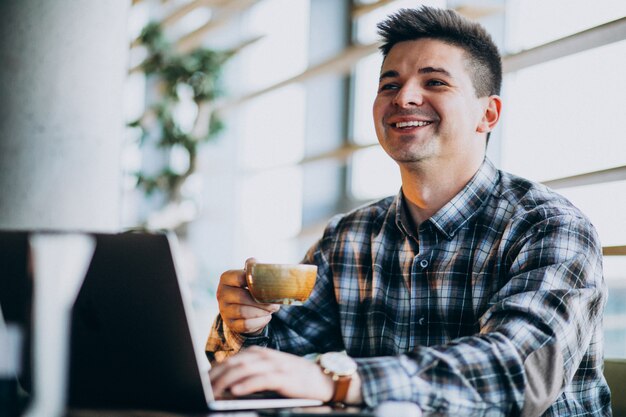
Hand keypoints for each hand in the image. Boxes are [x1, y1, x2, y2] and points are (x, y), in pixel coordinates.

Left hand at [209, 346, 334, 401]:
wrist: (322, 378)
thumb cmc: (293, 378)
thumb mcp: (269, 372)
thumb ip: (250, 374)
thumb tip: (225, 385)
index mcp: (258, 353)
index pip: (231, 360)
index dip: (214, 371)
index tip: (200, 382)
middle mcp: (264, 356)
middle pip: (233, 363)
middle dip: (215, 377)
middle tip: (201, 388)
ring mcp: (274, 365)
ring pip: (244, 370)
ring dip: (226, 381)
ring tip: (212, 391)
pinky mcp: (283, 376)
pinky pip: (261, 379)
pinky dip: (246, 385)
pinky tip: (235, 391)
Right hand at [216, 258, 279, 334]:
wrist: (240, 308)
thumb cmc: (248, 288)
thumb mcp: (248, 276)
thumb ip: (253, 268)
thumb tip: (256, 262)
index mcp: (226, 278)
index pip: (239, 278)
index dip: (255, 282)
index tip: (268, 286)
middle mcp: (221, 294)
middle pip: (242, 297)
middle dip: (262, 302)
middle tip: (275, 304)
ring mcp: (224, 310)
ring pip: (243, 312)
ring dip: (261, 312)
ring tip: (272, 310)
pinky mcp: (230, 323)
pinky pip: (245, 325)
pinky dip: (259, 322)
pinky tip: (267, 318)